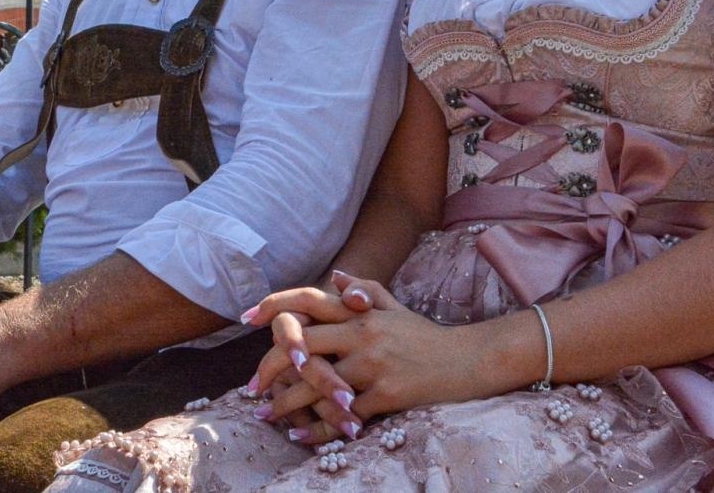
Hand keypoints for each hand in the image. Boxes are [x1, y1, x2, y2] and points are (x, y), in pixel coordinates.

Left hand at [262, 273, 483, 431]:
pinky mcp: (386, 395)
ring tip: (267, 416)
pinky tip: (301, 435)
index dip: (274, 306)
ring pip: (316, 385)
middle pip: (301, 346)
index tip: (246, 317)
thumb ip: (364, 291)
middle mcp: (362, 334)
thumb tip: (336, 277)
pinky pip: (343, 416)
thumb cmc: (426, 337)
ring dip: (286, 404)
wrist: (468, 360)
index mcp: (360, 312)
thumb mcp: (396, 307)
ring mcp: (373, 365)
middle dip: (269, 367)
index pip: (307, 300)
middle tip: (252, 387)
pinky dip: (318, 429)